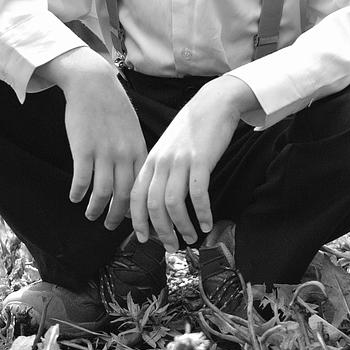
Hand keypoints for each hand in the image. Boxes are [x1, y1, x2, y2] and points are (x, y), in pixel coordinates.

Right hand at [37, 47, 145, 228]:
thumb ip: (135, 152)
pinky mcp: (83, 149)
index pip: (143, 188)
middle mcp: (124, 154)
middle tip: (111, 226)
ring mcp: (104, 153)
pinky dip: (78, 193)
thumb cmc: (112, 106)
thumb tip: (135, 177)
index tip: (135, 219)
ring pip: (103, 193)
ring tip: (91, 215)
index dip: (140, 208)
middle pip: (124, 196)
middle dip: (118, 216)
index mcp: (139, 150)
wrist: (93, 83)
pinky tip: (75, 197)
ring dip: (96, 209)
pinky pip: (82, 180)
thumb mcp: (132, 128)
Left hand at [131, 75, 257, 250]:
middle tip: (171, 246)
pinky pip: (197, 194)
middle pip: (153, 206)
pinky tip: (207, 222)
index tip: (144, 238)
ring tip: (192, 238)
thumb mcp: (168, 148)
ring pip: (173, 204)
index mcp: (150, 160)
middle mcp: (161, 162)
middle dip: (161, 231)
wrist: (213, 103)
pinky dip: (201, 213)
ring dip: (182, 226)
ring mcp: (180, 161)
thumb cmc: (192, 128)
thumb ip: (160, 170)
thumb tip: (156, 200)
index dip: (138, 221)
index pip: (136, 197)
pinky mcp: (200, 160)